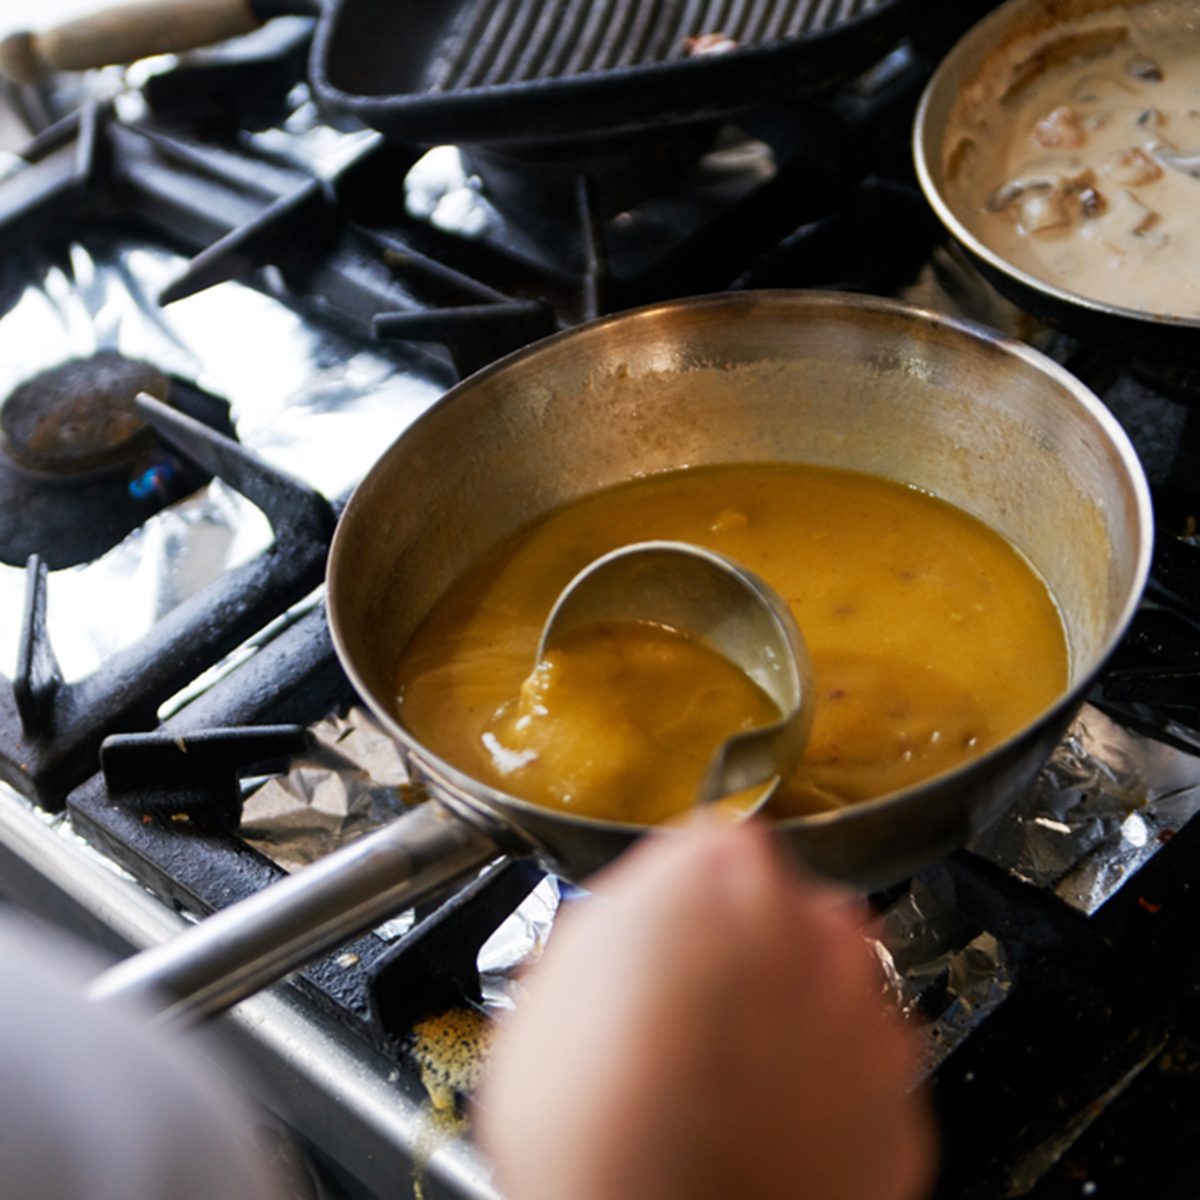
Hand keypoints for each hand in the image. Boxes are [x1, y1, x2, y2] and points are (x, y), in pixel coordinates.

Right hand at [477, 818, 934, 1199]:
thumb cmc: (597, 1125)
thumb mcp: (550, 985)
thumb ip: (614, 921)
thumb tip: (633, 923)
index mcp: (722, 870)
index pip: (715, 842)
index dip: (681, 894)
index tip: (666, 931)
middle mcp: (814, 926)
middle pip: (781, 911)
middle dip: (744, 950)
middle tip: (689, 1019)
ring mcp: (867, 1016)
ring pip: (828, 989)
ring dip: (791, 1019)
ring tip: (724, 1086)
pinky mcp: (901, 1103)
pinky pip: (860, 1073)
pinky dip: (826, 1093)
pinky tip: (765, 1129)